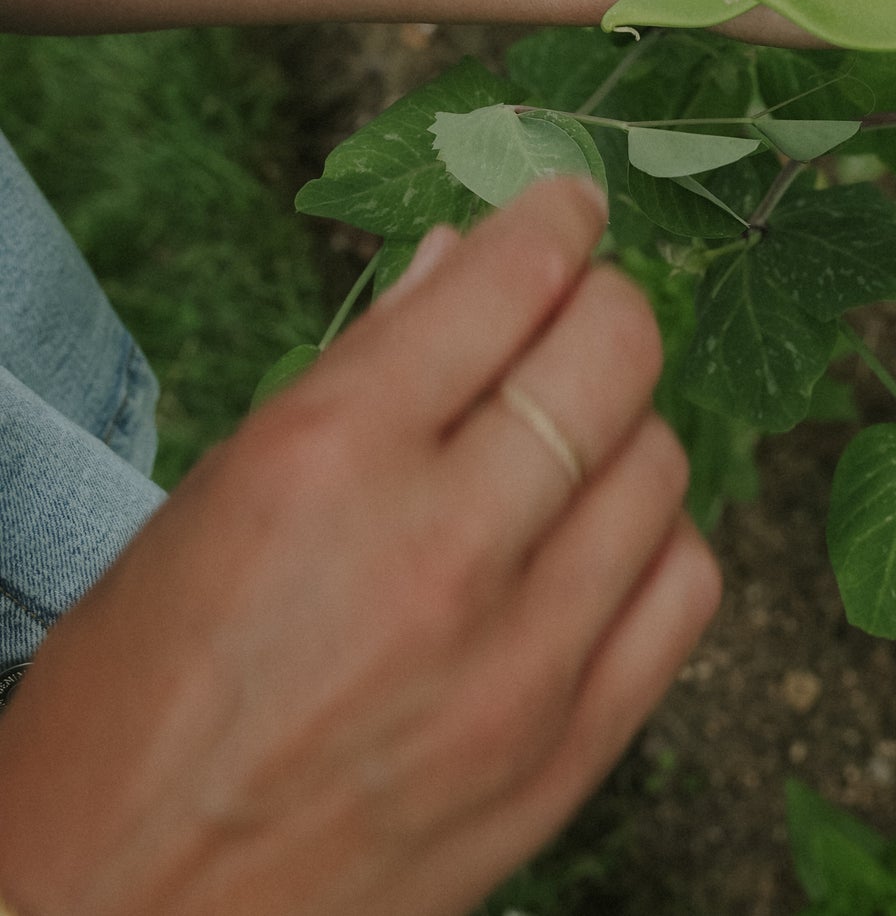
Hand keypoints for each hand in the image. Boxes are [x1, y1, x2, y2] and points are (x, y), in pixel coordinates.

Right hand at [0, 181, 718, 915]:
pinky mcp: (565, 762)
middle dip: (602, 302)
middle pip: (615, 354)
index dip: (555, 219)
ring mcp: (518, 665)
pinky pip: (686, 595)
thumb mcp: (218, 499)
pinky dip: (657, 543)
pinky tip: (601, 544)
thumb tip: (464, 260)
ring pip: (663, 464)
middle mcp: (440, 549)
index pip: (508, 280)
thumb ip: (362, 370)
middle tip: (574, 308)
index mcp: (328, 459)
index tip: (567, 208)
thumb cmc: (134, 706)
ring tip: (569, 439)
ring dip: (624, 425)